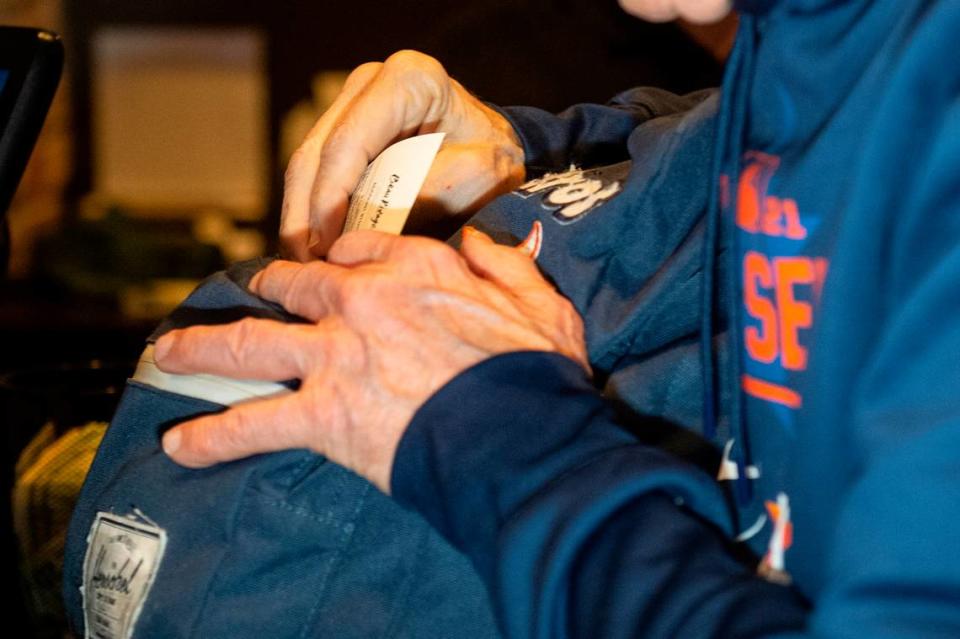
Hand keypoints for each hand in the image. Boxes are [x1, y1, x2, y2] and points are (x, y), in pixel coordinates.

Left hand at [155, 227, 587, 492]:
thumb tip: (481, 239)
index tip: (323, 267)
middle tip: (243, 295)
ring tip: (167, 355)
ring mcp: (334, 356)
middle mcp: (362, 301)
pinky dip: (212, 437)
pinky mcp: (322, 414)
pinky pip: (252, 425)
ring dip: (203, 349)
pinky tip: (180, 446)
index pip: (357, 248)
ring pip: (250, 345)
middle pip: (293, 286)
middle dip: (264, 289)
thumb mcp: (542, 305)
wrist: (523, 438)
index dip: (335, 258)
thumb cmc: (538, 376)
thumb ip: (506, 264)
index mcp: (416, 269)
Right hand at [281, 50, 525, 260]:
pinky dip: (311, 212)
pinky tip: (315, 249)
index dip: (329, 199)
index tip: (328, 249)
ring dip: (301, 218)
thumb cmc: (494, 158)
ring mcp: (350, 103)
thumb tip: (371, 219)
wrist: (494, 146)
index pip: (349, 143)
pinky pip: (314, 174)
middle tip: (307, 268)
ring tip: (307, 266)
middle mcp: (370, 83)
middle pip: (314, 154)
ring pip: (305, 166)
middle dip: (305, 216)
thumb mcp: (481, 175)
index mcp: (409, 80)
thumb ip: (429, 192)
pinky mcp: (341, 128)